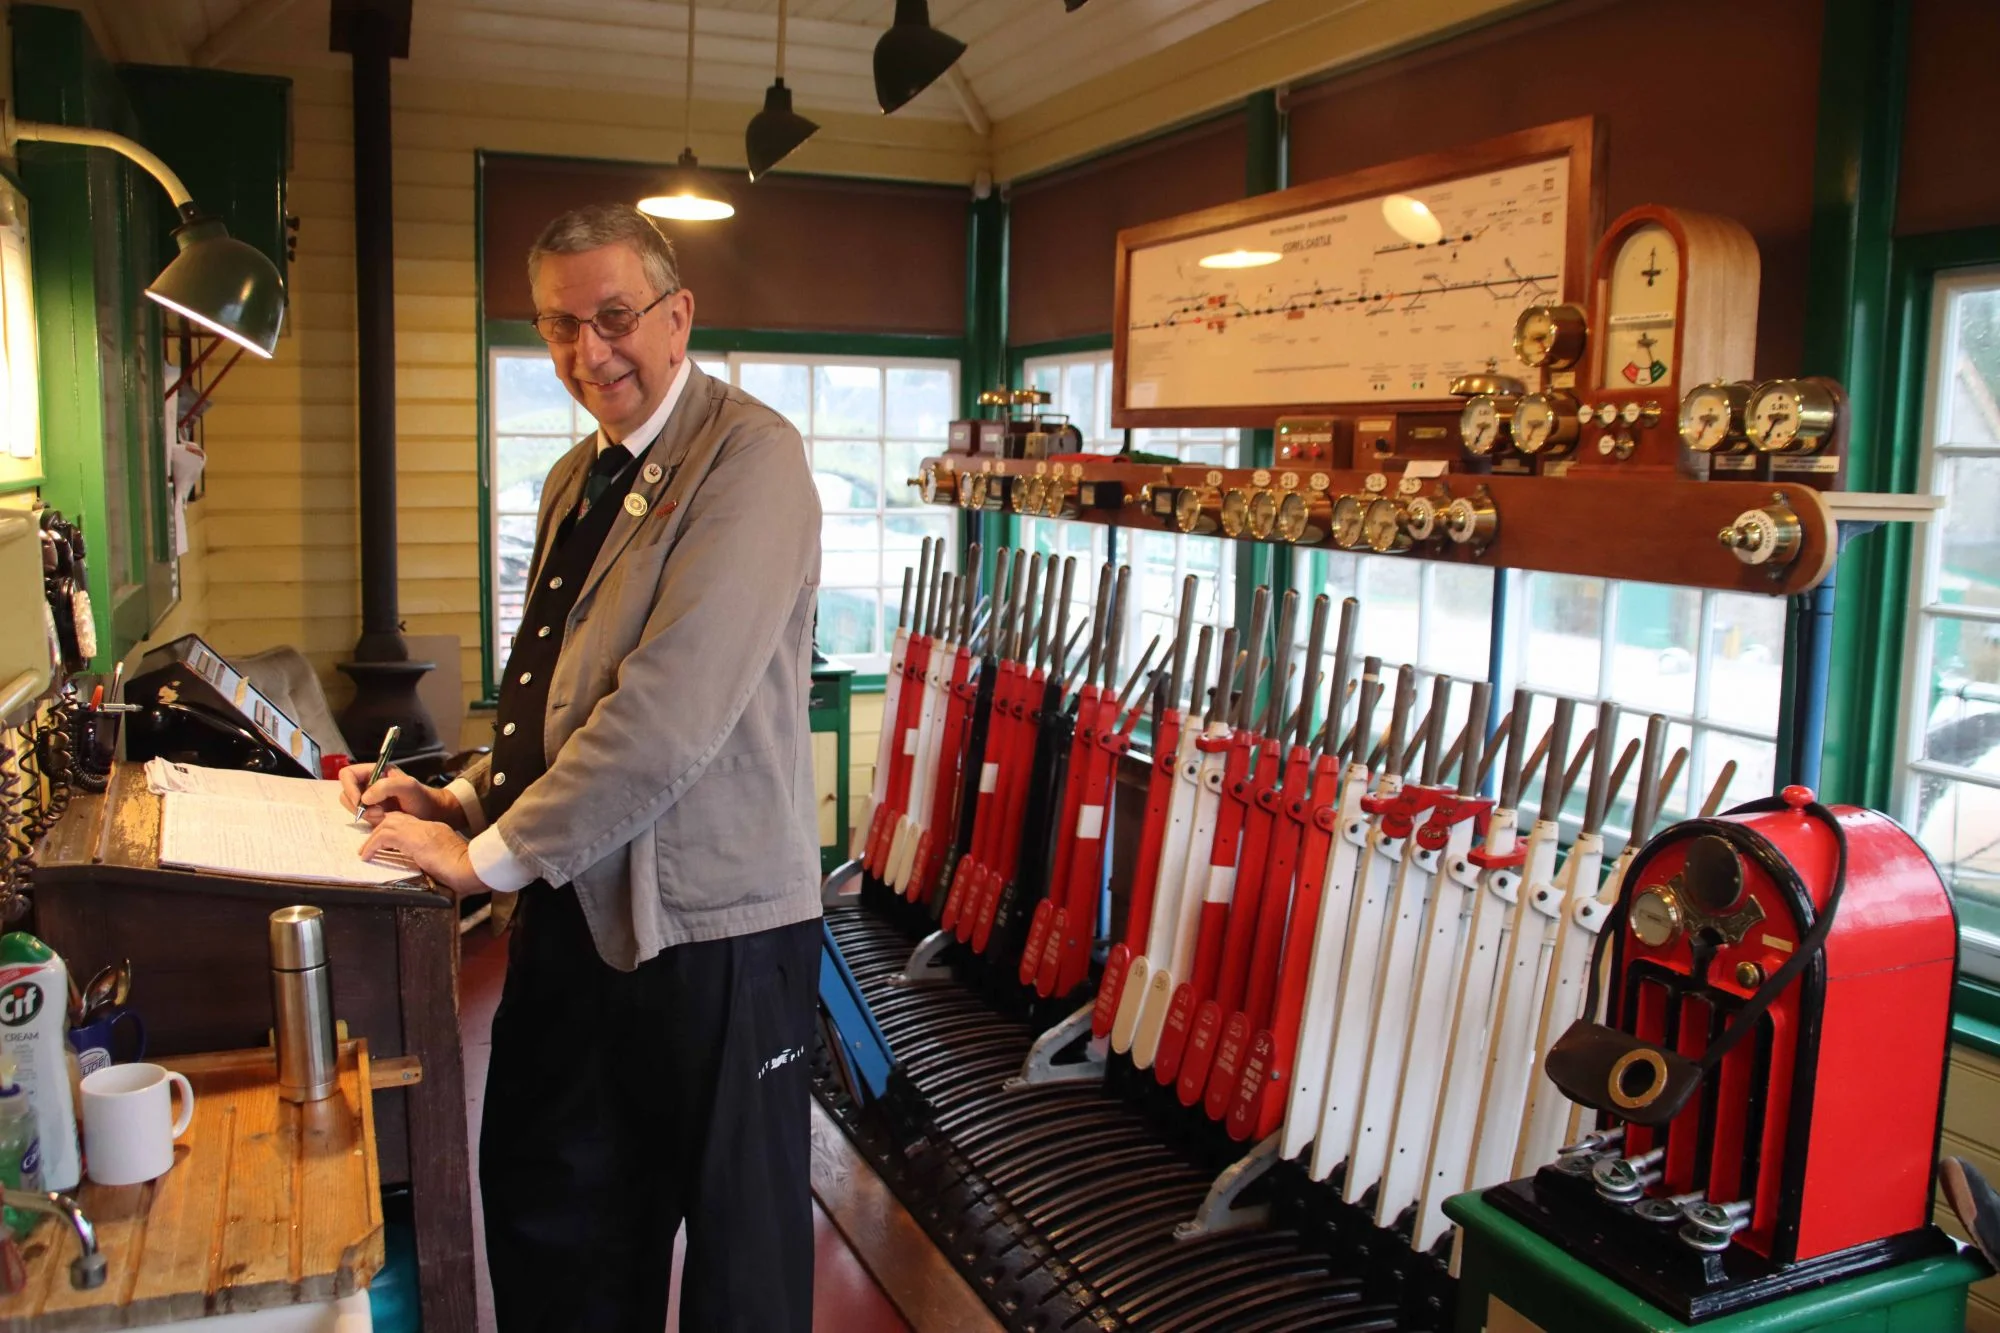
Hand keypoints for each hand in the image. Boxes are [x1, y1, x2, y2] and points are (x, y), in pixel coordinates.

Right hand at [339, 764, 464, 828]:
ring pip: (352, 807)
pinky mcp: (372, 812)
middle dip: (358, 805)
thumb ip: (386, 786)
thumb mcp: (408, 786)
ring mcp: (369, 799)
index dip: (349, 787)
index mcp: (374, 771)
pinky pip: (361, 817)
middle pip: (346, 793)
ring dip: (365, 814)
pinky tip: (385, 819)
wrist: (431, 814)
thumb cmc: (422, 797)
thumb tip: (365, 798)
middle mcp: (368, 784)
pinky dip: (370, 820)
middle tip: (378, 812)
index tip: (360, 801)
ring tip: (384, 815)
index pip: (347, 775)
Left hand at [359, 813, 488, 898]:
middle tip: (368, 846)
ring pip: (387, 824)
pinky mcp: (412, 839)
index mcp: (436, 831)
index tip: (382, 843)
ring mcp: (420, 830)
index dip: (393, 830)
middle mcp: (427, 826)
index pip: (409, 823)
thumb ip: (434, 857)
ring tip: (365, 852)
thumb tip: (425, 865)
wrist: (472, 867)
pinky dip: (372, 845)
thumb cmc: (466, 870)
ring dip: (373, 838)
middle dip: (379, 831)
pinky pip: (383, 837)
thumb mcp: (448, 860)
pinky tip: (367, 856)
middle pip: (395, 819)